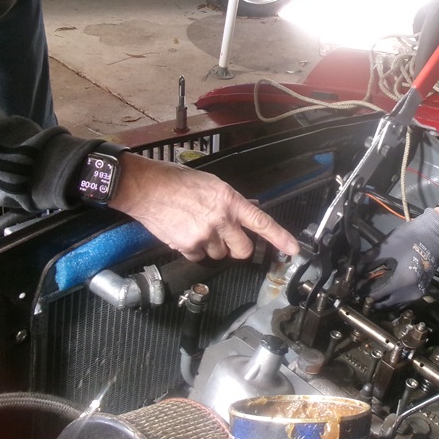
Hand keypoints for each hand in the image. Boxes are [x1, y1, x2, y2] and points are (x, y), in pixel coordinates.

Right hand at [108, 153, 299, 261]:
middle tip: (227, 238)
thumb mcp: (210, 184)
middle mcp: (221, 219)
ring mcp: (204, 234)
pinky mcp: (187, 246)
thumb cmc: (175, 181)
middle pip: (243, 250)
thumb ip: (231, 201)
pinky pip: (198, 257)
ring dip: (213, 247)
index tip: (292, 249)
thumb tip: (250, 208)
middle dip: (238, 248)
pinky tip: (185, 233)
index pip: (261, 222)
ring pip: (219, 255)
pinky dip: (194, 249)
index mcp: (229, 200)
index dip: (280, 238)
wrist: (146, 188)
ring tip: (197, 228)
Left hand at [359, 208, 438, 308]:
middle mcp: (407, 292)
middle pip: (380, 302)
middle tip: (361, 289)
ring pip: (390, 306)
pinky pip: (399, 303)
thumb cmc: (408, 238)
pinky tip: (385, 291)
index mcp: (399, 279)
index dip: (360, 289)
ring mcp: (414, 295)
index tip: (354, 285)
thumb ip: (368, 262)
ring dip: (379, 300)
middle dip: (368, 296)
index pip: (372, 292)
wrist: (434, 238)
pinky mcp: (418, 294)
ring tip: (372, 291)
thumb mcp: (385, 247)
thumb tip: (356, 272)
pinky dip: (390, 300)